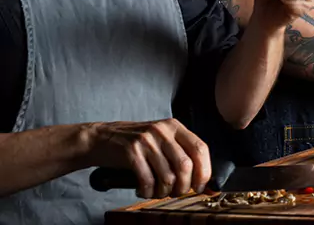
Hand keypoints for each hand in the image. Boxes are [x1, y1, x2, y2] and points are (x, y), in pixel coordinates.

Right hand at [83, 118, 209, 198]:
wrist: (103, 137)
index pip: (200, 148)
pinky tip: (143, 190)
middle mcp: (163, 130)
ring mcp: (147, 140)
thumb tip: (201, 179)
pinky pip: (148, 180)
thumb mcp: (161, 138)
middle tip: (175, 193)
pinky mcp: (131, 151)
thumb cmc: (137, 142)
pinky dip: (148, 192)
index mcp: (175, 126)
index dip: (204, 171)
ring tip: (157, 192)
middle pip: (185, 165)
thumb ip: (180, 152)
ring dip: (164, 192)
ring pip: (168, 176)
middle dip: (184, 186)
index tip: (200, 186)